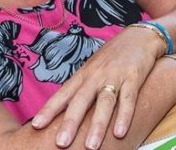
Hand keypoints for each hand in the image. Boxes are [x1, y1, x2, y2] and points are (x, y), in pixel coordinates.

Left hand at [31, 27, 163, 148]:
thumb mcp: (93, 69)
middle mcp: (96, 76)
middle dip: (70, 123)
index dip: (49, 109)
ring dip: (97, 125)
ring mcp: (115, 76)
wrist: (140, 36)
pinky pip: (128, 99)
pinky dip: (124, 116)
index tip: (36, 126)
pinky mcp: (134, 77)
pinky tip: (119, 132)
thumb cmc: (113, 57)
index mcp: (83, 75)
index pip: (63, 94)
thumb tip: (65, 113)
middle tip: (61, 144)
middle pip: (81, 101)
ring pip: (104, 102)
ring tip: (91, 146)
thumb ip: (81, 89)